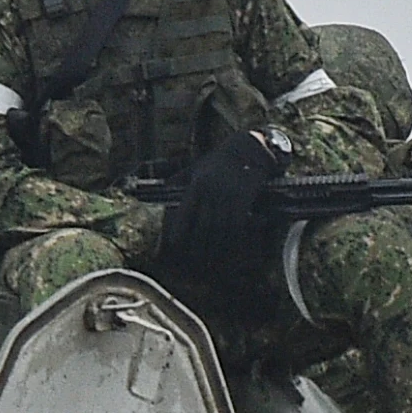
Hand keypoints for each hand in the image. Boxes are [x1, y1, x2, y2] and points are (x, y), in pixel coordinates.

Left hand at [157, 130, 282, 299]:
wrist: (250, 148)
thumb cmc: (220, 160)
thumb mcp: (196, 166)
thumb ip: (179, 180)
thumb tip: (161, 193)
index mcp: (194, 184)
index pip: (180, 214)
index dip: (175, 234)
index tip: (171, 248)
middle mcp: (208, 191)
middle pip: (199, 228)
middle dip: (196, 248)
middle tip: (193, 264)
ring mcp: (226, 196)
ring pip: (217, 230)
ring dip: (214, 250)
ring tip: (210, 264)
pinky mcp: (243, 199)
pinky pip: (235, 226)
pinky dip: (232, 241)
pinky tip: (228, 251)